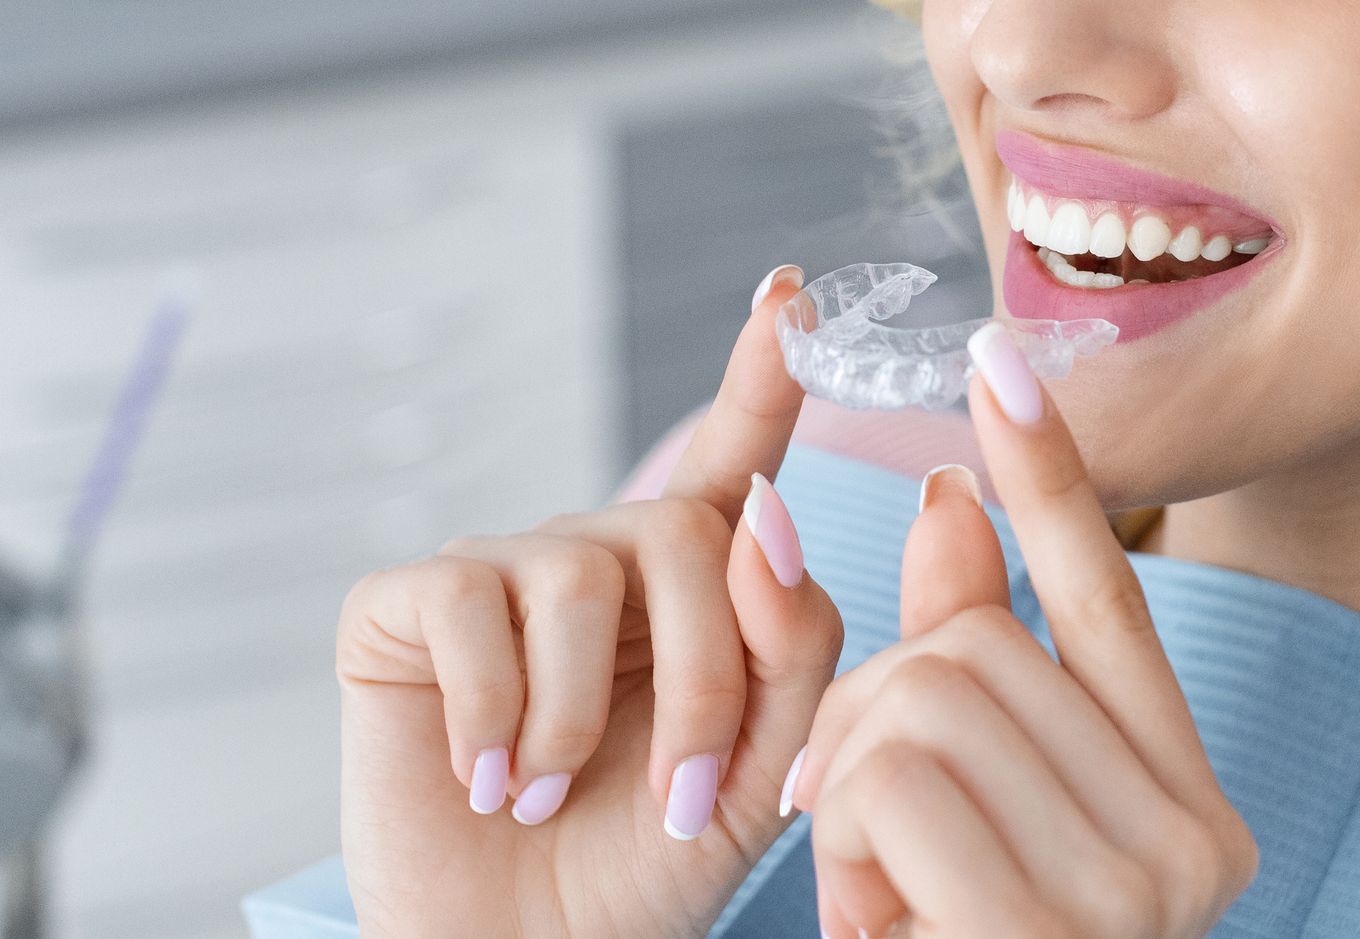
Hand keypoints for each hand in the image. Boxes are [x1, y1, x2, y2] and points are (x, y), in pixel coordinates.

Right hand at [336, 265, 842, 935]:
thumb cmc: (649, 861)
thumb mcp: (765, 767)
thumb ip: (795, 643)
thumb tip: (768, 512)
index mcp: (696, 588)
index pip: (735, 461)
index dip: (761, 375)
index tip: (790, 291)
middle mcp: (601, 557)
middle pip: (690, 537)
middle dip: (707, 682)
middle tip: (690, 801)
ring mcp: (500, 570)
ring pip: (582, 573)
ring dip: (588, 720)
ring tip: (560, 798)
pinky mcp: (407, 602)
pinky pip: (468, 607)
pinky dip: (494, 715)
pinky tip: (489, 777)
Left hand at [790, 323, 1259, 937]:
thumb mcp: (956, 825)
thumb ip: (964, 674)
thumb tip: (942, 504)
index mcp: (1187, 811)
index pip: (1112, 605)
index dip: (1050, 478)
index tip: (997, 359)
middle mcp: (1195, 844)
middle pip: (978, 646)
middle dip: (871, 718)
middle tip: (872, 842)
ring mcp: (1140, 892)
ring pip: (922, 696)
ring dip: (849, 790)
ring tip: (883, 902)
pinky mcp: (1057, 927)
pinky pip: (892, 780)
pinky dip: (846, 848)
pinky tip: (884, 930)